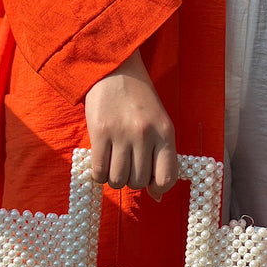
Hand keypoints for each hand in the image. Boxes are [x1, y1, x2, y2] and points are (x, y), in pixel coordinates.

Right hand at [84, 49, 176, 201]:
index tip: (149, 182)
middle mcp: (145, 134)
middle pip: (138, 182)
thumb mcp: (158, 125)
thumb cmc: (139, 101)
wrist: (114, 68)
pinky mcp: (100, 132)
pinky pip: (99, 172)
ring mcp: (122, 133)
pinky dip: (99, 176)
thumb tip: (157, 197)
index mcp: (165, 133)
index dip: (157, 188)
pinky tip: (101, 165)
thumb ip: (161, 158)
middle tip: (127, 166)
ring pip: (118, 180)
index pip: (167, 178)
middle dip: (131, 180)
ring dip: (114, 179)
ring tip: (114, 164)